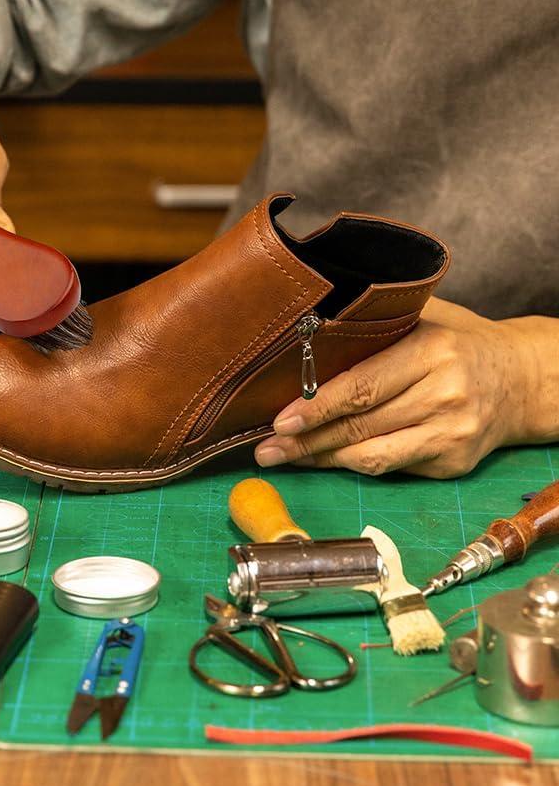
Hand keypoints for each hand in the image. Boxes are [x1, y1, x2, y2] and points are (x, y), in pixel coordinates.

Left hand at [254, 298, 536, 478]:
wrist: (522, 379)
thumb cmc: (456, 342)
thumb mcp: (423, 318)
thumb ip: (374, 323)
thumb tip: (303, 329)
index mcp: (431, 351)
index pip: (362, 384)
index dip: (317, 406)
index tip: (279, 419)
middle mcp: (445, 395)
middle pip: (360, 425)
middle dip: (305, 441)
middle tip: (265, 448)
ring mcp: (451, 433)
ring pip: (372, 456)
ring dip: (321, 459)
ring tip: (283, 457)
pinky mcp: (453, 463)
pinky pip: (390, 468)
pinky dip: (352, 465)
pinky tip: (323, 459)